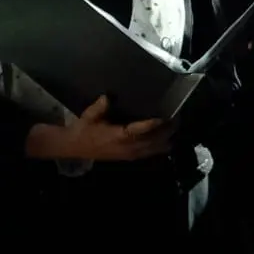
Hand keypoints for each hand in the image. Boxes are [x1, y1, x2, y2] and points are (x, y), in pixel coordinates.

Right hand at [26, 95, 171, 162]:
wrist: (75, 147)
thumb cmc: (84, 130)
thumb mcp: (90, 116)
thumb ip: (100, 106)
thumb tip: (108, 96)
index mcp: (119, 136)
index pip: (141, 130)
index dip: (155, 124)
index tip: (167, 115)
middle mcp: (128, 147)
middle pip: (154, 140)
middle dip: (167, 130)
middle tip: (177, 117)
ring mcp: (131, 154)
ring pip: (155, 148)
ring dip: (166, 138)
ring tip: (175, 126)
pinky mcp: (131, 157)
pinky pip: (150, 153)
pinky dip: (160, 146)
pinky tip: (167, 138)